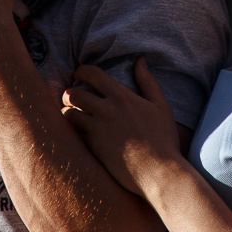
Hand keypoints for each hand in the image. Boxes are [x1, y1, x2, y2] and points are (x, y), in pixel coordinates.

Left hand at [64, 59, 185, 196]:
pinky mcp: (93, 149)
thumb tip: (140, 59)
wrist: (159, 172)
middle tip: (71, 99)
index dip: (81, 71)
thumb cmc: (163, 139)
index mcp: (122, 97)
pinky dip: (72, 133)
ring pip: (68, 115)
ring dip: (67, 114)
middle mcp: (107, 111)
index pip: (92, 74)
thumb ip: (148, 81)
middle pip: (73, 94)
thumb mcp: (161, 106)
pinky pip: (73, 135)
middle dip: (69, 94)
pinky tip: (77, 135)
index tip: (79, 75)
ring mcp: (98, 130)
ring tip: (72, 117)